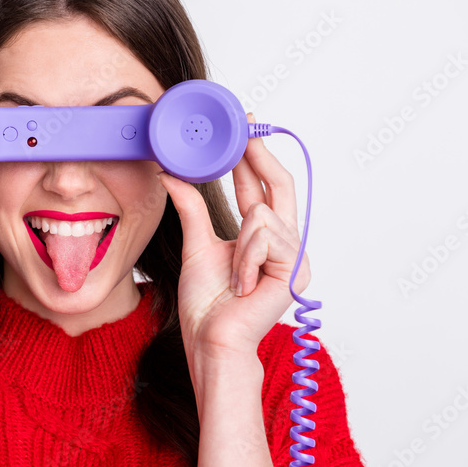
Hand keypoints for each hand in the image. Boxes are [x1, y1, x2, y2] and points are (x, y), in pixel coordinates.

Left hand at [157, 112, 310, 379]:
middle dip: (259, 155)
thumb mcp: (195, 244)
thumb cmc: (206, 304)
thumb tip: (172, 173)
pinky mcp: (295, 270)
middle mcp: (285, 243)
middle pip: (280, 185)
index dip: (252, 155)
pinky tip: (242, 286)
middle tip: (243, 127)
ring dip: (238, 246)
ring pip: (263, 214)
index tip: (242, 126)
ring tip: (233, 278)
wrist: (210, 340)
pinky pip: (264, 237)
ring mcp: (295, 257)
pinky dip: (243, 260)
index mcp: (264, 237)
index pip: (261, 187)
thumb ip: (191, 208)